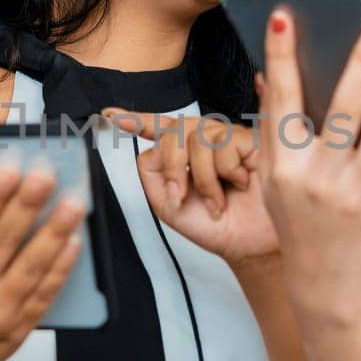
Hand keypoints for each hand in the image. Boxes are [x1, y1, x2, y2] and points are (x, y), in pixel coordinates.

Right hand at [0, 164, 85, 360]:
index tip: (11, 167)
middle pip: (2, 242)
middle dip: (27, 204)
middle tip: (48, 175)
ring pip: (30, 267)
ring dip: (55, 232)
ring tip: (74, 204)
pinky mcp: (16, 329)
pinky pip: (44, 294)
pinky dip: (61, 268)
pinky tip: (74, 243)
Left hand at [109, 109, 275, 263]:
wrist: (246, 245)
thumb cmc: (213, 227)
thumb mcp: (168, 205)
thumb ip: (152, 174)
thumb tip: (152, 146)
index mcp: (184, 155)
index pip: (160, 130)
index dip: (138, 120)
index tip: (111, 115)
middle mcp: (205, 141)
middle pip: (174, 131)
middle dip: (173, 167)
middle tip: (180, 197)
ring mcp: (227, 138)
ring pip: (198, 138)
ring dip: (204, 179)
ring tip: (217, 202)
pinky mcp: (250, 140)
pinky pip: (224, 144)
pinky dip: (227, 173)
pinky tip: (240, 185)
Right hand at [257, 10, 360, 317]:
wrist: (328, 285)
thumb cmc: (299, 224)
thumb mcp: (273, 180)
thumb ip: (273, 130)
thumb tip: (269, 75)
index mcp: (283, 166)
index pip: (281, 100)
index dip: (281, 55)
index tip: (286, 16)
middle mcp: (318, 178)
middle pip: (342, 108)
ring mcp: (356, 193)